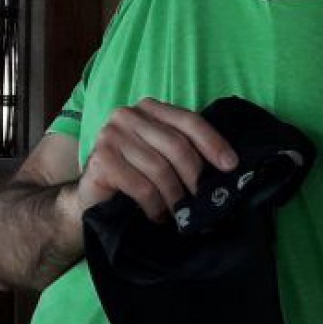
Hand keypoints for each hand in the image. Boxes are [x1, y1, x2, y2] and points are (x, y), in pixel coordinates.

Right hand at [78, 98, 237, 221]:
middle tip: (200, 201)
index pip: (189, 120)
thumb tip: (226, 165)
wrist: (91, 196)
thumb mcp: (162, 155)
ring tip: (178, 212)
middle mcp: (127, 115)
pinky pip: (141, 186)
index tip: (231, 166)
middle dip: (194, 178)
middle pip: (176, 145)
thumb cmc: (133, 174)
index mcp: (148, 108)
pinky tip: (156, 214)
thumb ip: (184, 149)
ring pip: (160, 169)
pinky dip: (154, 205)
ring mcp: (110, 135)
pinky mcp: (100, 159)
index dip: (213, 143)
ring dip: (174, 197)